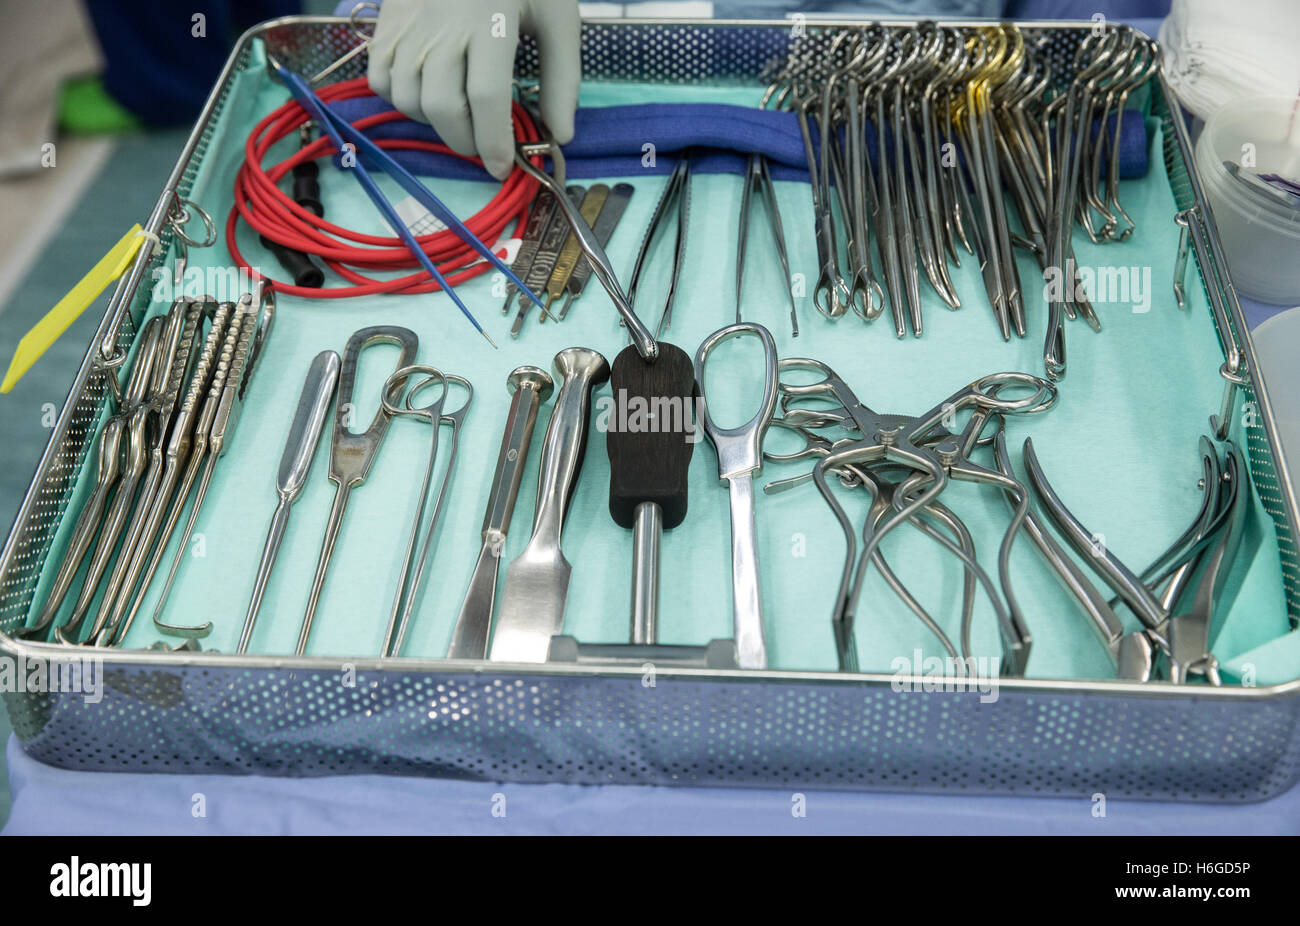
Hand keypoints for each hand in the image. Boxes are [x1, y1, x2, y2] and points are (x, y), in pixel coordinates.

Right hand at [367, 0, 579, 179]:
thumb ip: (562, 79)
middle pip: (443, 107)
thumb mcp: (558, 19)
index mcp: (491, 22)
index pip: (486, 98)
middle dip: (466, 141)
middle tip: (485, 145)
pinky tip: (428, 91)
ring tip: (460, 113)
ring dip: (434, 122)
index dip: (494, 143)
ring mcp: (409, 24)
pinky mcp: (387, 22)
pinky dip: (401, 98)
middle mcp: (443, 26)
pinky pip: (380, 79)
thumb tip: (559, 137)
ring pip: (407, 98)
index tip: (504, 167)